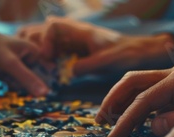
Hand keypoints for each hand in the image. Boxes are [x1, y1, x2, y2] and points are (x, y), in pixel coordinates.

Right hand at [18, 17, 173, 75]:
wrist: (137, 53)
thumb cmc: (125, 53)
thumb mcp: (107, 60)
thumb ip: (88, 65)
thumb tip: (70, 72)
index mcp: (81, 31)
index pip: (53, 27)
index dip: (45, 40)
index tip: (48, 56)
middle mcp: (74, 33)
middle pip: (46, 30)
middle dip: (36, 43)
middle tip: (36, 62)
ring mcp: (74, 41)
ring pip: (48, 40)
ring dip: (40, 50)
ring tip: (36, 65)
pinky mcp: (75, 51)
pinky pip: (56, 50)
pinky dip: (48, 57)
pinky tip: (47, 69)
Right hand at [97, 65, 173, 136]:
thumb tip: (152, 125)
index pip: (143, 101)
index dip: (126, 120)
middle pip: (132, 81)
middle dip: (112, 101)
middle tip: (99, 121)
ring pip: (136, 82)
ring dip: (119, 99)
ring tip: (106, 118)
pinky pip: (147, 89)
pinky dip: (132, 101)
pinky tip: (127, 116)